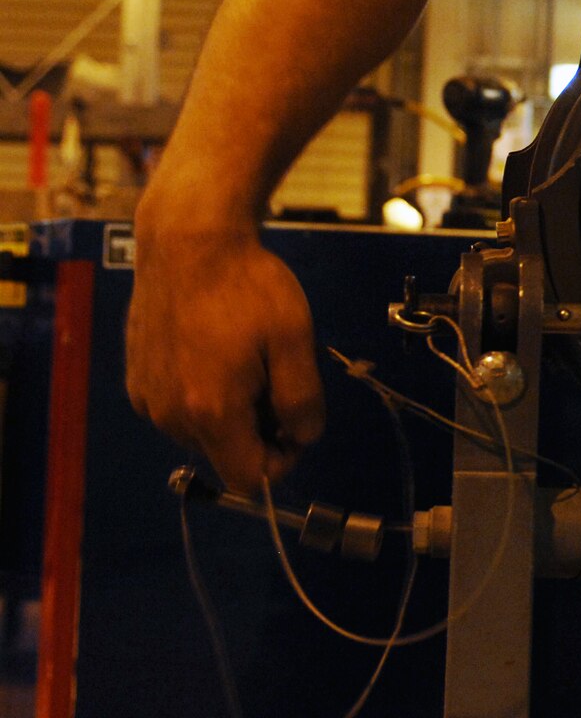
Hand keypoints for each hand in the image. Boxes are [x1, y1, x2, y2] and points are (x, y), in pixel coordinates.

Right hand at [126, 201, 324, 492]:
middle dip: (257, 427)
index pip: (247, 479)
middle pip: (225, 452)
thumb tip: (304, 436)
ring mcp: (147, 397)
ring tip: (243, 354)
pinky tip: (214, 347)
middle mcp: (170, 415)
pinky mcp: (136, 378)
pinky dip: (201, 391)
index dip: (281, 460)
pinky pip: (178, 406)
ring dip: (229, 408)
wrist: (189, 242)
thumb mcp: (294, 340)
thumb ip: (302, 399)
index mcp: (210, 412)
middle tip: (273, 373)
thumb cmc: (247, 286)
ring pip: (201, 430)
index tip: (296, 421)